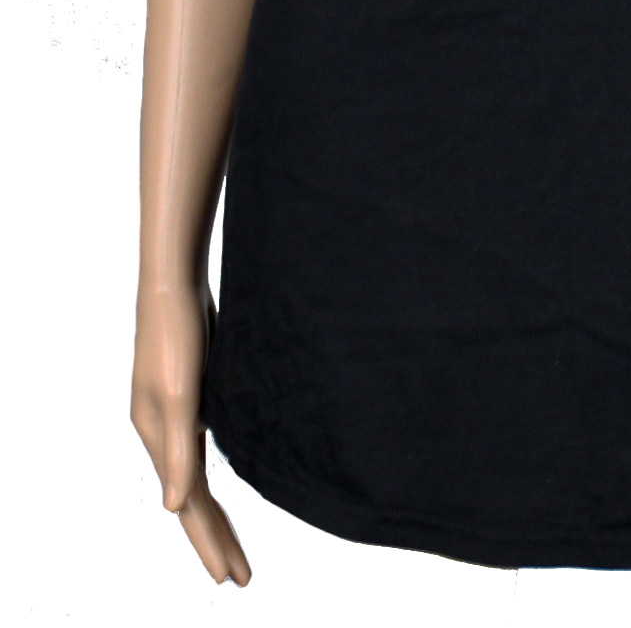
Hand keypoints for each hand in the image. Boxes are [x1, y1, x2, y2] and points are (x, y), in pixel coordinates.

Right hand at [131, 281, 251, 585]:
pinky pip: (205, 451)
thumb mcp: (181, 395)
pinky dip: (217, 476)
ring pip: (199, 479)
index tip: (229, 579)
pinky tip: (232, 478)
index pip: (187, 506)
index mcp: (157, 438)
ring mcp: (178, 414)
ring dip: (217, 514)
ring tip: (235, 546)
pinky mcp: (194, 394)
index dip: (208, 543)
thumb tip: (175, 508)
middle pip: (192, 500)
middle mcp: (163, 433)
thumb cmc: (177, 335)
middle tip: (241, 577)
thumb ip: (179, 451)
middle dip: (216, 539)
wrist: (176, 284)